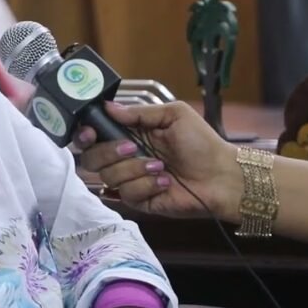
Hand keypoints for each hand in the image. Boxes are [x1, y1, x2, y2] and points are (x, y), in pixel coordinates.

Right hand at [74, 101, 240, 220]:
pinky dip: (148, 185)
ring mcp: (131, 180)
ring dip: (136, 169)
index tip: (91, 132)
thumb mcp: (174, 115)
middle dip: (109, 152)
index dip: (86, 134)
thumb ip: (139, 112)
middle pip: (91, 158)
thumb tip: (109, 107)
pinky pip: (128, 194)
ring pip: (109, 176)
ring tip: (161, 166)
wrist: (222, 176)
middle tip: (133, 147)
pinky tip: (165, 182)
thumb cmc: (202, 144)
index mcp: (130, 134)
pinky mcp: (140, 200)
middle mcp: (126, 157)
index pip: (94, 135)